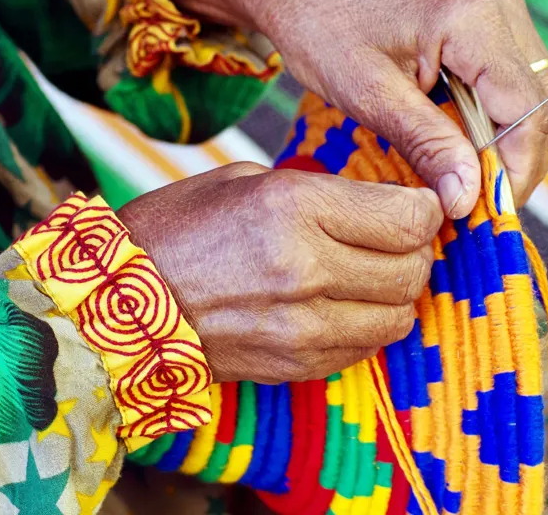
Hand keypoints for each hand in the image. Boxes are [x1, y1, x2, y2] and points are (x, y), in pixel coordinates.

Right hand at [117, 163, 441, 383]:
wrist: (120, 310)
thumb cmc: (178, 232)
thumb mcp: (249, 182)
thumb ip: (325, 192)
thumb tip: (383, 203)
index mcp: (294, 207)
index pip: (407, 219)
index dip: (427, 210)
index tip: (420, 205)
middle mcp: (306, 269)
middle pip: (413, 268)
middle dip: (418, 249)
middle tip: (398, 237)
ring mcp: (304, 326)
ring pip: (400, 315)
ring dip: (398, 292)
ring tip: (372, 272)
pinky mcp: (299, 364)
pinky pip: (369, 346)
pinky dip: (371, 323)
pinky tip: (346, 304)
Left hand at [161, 0, 547, 217]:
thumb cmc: (321, 27)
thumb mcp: (370, 94)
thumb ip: (427, 144)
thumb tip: (467, 199)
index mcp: (474, 16)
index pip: (526, 112)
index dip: (514, 172)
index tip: (483, 214)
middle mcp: (501, 2)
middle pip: (543, 106)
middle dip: (519, 164)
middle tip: (478, 205)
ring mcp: (500, 4)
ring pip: (536, 96)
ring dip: (511, 145)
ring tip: (470, 181)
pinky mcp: (490, 14)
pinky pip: (514, 80)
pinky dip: (499, 120)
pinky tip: (466, 146)